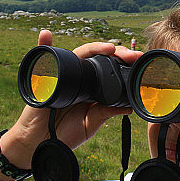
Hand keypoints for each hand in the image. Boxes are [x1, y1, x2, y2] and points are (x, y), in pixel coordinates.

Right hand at [1, 31, 139, 167]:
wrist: (41, 145)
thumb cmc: (64, 134)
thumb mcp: (90, 124)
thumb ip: (105, 113)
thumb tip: (129, 107)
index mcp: (89, 86)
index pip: (107, 67)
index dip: (122, 62)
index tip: (138, 60)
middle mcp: (77, 77)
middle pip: (96, 57)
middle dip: (115, 52)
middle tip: (132, 55)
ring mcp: (62, 76)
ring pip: (78, 55)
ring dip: (94, 47)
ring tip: (110, 48)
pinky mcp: (44, 80)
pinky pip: (43, 59)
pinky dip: (43, 44)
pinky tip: (47, 35)